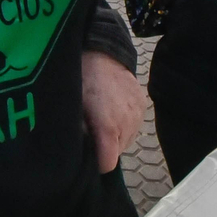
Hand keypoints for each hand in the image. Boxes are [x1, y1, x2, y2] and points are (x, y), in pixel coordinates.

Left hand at [81, 50, 144, 172]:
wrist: (102, 53)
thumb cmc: (81, 81)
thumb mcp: (72, 110)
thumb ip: (76, 136)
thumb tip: (78, 154)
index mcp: (108, 127)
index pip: (107, 164)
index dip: (96, 163)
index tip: (87, 155)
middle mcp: (127, 124)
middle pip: (116, 153)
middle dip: (104, 148)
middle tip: (91, 132)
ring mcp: (138, 115)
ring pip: (126, 141)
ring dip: (114, 136)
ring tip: (102, 119)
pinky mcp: (144, 106)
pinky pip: (133, 126)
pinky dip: (123, 124)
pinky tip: (113, 110)